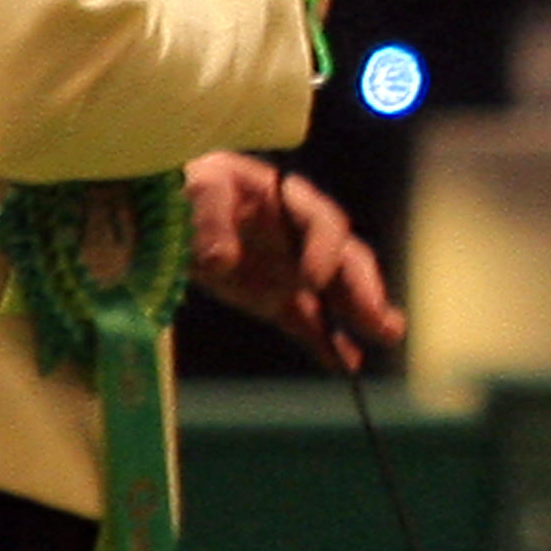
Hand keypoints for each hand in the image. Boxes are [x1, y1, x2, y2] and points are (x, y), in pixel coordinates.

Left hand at [184, 152, 402, 374]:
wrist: (162, 216)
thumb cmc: (186, 189)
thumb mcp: (196, 187)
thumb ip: (210, 215)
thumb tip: (221, 259)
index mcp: (287, 200)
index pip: (321, 222)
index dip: (324, 249)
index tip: (314, 278)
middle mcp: (300, 236)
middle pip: (343, 260)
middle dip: (363, 288)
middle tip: (375, 316)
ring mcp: (291, 269)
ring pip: (335, 294)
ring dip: (362, 314)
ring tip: (388, 333)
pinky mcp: (276, 299)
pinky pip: (307, 322)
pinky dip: (325, 343)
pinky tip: (345, 363)